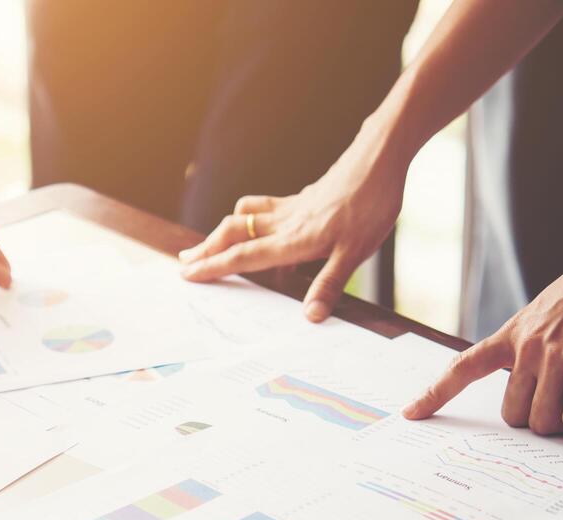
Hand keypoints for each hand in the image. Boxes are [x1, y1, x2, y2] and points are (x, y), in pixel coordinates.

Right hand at [178, 123, 408, 321]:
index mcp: (293, 239)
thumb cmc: (371, 204)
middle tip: (184, 262)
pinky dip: (246, 219)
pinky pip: (262, 209)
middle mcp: (284, 222)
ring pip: (243, 218)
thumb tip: (310, 316)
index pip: (243, 257)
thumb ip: (329, 284)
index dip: (214, 267)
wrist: (379, 159)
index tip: (188, 274)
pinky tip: (254, 228)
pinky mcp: (299, 198)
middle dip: (206, 248)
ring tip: (208, 244)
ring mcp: (290, 208)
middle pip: (232, 233)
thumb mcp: (356, 252)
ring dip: (221, 231)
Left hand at [402, 233, 562, 439]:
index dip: (434, 394)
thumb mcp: (548, 309)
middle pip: (513, 415)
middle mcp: (527, 347)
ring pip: (544, 422)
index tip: (411, 413)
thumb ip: (534, 341)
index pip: (463, 367)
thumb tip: (538, 378)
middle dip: (537, 422)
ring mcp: (556, 357)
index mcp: (513, 333)